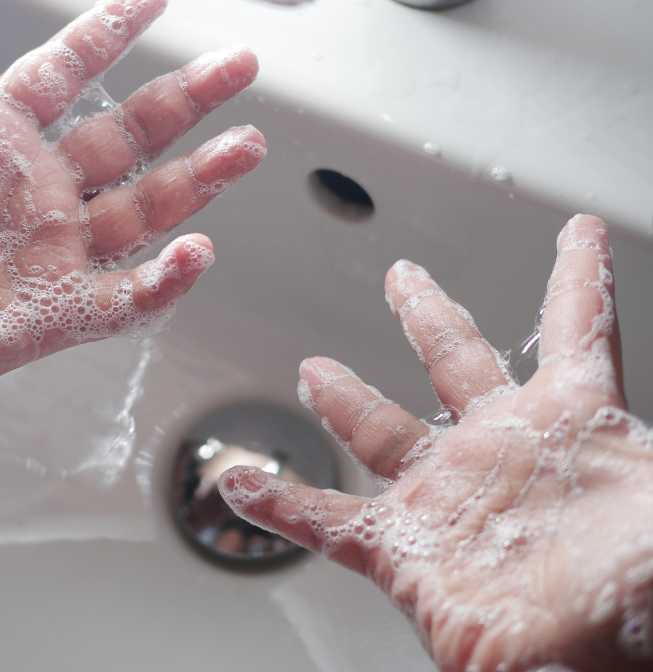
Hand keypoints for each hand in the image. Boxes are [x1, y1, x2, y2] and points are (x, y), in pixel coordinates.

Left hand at [0, 0, 263, 429]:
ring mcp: (52, 254)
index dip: (108, 34)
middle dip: (187, 101)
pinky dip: (164, 281)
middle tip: (239, 66)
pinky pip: (125, 298)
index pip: (63, 74)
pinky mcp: (56, 314)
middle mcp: (35, 193)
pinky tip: (196, 254)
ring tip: (244, 147)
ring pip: (144, 209)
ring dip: (197, 179)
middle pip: (128, 136)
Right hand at [221, 215, 652, 671]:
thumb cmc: (637, 595)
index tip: (577, 230)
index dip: (579, 275)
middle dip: (427, 314)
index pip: (577, 327)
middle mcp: (501, 450)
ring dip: (343, 398)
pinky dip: (283, 503)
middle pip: (456, 359)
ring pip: (381, 431)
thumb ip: (649, 454)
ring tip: (314, 372)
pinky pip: (331, 521)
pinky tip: (245, 482)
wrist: (583, 666)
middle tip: (404, 277)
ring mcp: (448, 498)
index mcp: (571, 420)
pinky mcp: (406, 553)